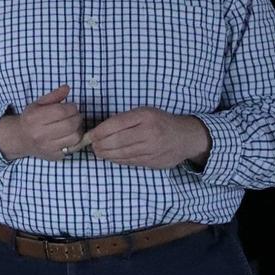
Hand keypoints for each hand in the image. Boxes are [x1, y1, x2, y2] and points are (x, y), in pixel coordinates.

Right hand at [0, 85, 83, 161]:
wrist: (20, 138)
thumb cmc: (31, 119)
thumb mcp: (38, 104)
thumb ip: (54, 95)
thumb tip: (67, 87)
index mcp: (34, 118)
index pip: (61, 111)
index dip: (71, 107)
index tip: (71, 106)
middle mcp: (40, 134)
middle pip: (70, 124)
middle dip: (77, 117)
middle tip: (74, 115)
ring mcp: (47, 147)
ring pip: (74, 137)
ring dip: (78, 129)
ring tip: (73, 125)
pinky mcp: (54, 156)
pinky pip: (73, 147)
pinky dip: (75, 139)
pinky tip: (69, 134)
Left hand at [87, 108, 210, 169]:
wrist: (185, 137)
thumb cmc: (160, 122)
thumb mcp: (144, 112)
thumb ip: (125, 119)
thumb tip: (101, 130)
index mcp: (145, 117)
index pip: (116, 124)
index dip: (99, 131)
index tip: (89, 134)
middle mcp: (148, 133)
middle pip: (117, 141)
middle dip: (100, 144)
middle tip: (90, 144)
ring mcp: (151, 149)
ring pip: (122, 153)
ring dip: (105, 154)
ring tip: (97, 151)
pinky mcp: (152, 161)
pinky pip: (129, 161)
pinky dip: (116, 159)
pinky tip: (109, 156)